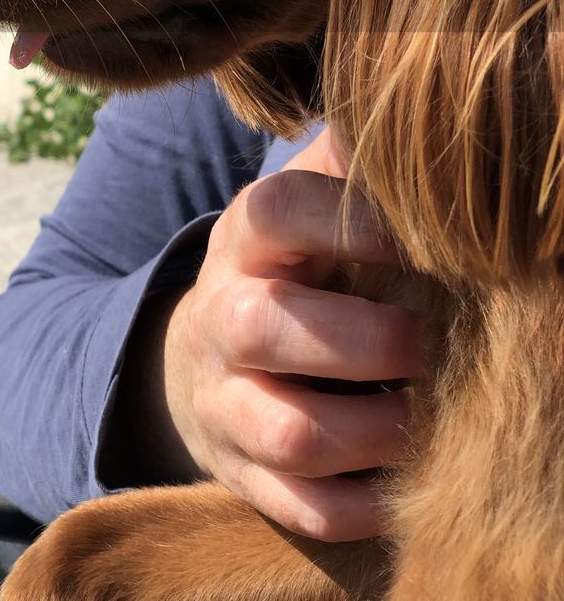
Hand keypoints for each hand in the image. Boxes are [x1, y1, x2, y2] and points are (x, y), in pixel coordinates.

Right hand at [105, 129, 423, 542]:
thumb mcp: (301, 211)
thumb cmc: (288, 270)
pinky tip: (404, 475)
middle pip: (268, 326)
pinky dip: (366, 503)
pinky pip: (303, 508)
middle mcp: (220, 319)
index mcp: (243, 242)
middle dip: (368, 340)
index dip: (348, 223)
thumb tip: (402, 126)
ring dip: (380, 430)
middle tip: (428, 340)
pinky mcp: (241, 474)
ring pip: (292, 432)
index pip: (274, 212)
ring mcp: (224, 403)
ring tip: (426, 413)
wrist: (205, 358)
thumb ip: (343, 168)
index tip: (416, 241)